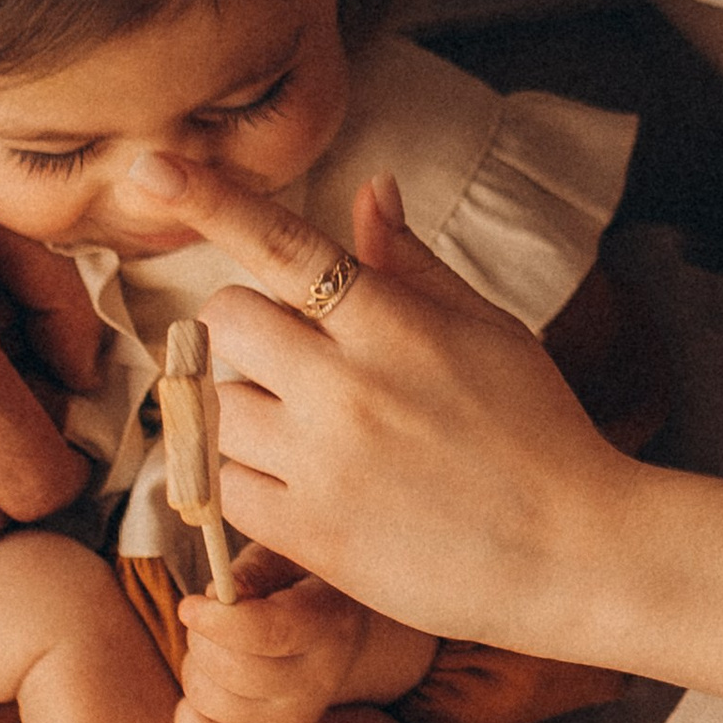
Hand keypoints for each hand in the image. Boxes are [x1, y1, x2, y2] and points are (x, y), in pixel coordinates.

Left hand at [125, 158, 722, 712]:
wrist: (573, 554)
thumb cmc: (540, 431)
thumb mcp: (491, 330)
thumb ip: (412, 265)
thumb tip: (370, 190)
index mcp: (396, 323)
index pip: (283, 246)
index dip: (210, 200)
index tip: (150, 169)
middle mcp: (348, 386)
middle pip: (227, 321)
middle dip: (249, 331)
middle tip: (297, 361)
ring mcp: (322, 462)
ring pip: (215, 404)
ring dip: (243, 407)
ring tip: (305, 431)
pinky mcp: (308, 533)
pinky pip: (221, 484)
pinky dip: (242, 478)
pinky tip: (296, 483)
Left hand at [174, 547, 433, 722]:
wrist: (328, 633)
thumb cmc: (293, 584)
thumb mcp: (281, 559)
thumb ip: (252, 570)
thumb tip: (220, 595)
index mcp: (331, 623)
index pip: (268, 634)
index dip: (217, 621)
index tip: (190, 605)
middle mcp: (321, 680)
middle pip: (232, 671)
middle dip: (200, 639)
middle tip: (206, 619)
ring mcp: (298, 720)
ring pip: (212, 703)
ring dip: (195, 670)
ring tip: (215, 651)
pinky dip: (190, 719)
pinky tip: (204, 690)